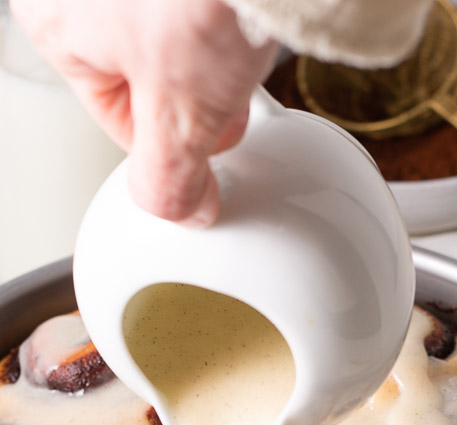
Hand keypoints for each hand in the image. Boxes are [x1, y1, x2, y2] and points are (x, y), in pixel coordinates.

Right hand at [10, 0, 278, 224]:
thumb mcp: (182, 117)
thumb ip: (169, 178)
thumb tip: (177, 209)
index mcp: (53, 19)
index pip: (116, 116)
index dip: (171, 141)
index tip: (209, 146)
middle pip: (140, 64)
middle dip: (191, 89)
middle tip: (229, 89)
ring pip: (167, 22)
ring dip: (208, 42)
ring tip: (238, 35)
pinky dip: (216, 0)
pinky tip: (241, 4)